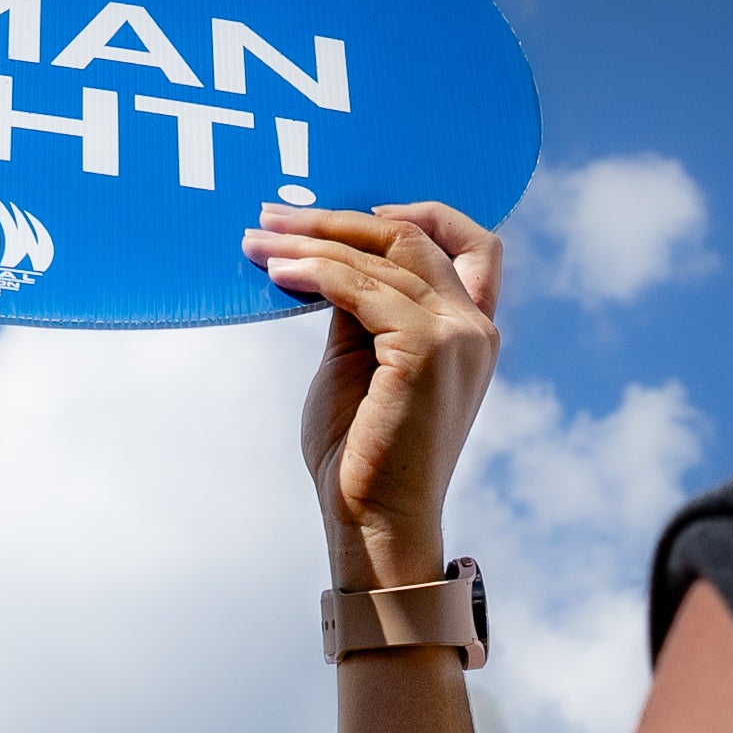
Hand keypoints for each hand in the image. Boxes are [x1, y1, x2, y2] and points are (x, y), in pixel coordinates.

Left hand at [240, 200, 501, 590]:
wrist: (374, 522)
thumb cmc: (360, 457)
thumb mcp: (359, 364)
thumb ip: (359, 310)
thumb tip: (328, 259)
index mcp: (472, 331)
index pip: (474, 243)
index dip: (422, 213)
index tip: (358, 210)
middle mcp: (476, 326)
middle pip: (415, 235)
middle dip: (338, 218)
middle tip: (272, 214)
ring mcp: (458, 335)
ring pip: (382, 254)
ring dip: (310, 241)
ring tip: (256, 242)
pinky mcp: (426, 348)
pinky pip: (361, 287)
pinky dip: (314, 272)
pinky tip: (275, 273)